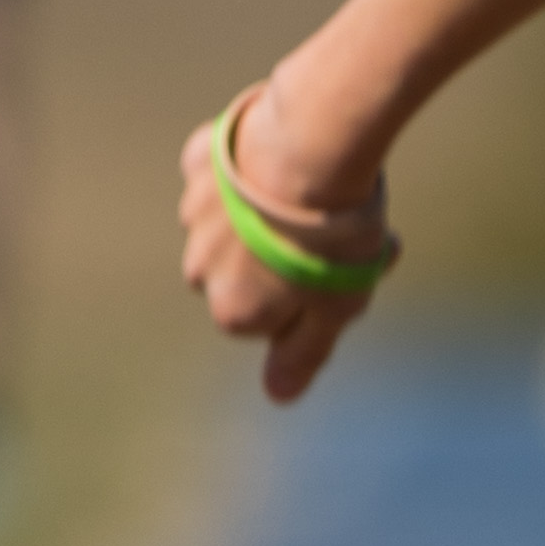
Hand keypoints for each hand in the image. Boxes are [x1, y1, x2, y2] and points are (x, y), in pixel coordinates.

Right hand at [176, 89, 387, 406]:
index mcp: (233, 311)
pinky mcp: (199, 162)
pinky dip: (252, 165)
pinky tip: (286, 153)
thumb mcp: (334, 309)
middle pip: (250, 270)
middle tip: (345, 227)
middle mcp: (200, 268)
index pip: (273, 318)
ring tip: (325, 185)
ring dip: (273, 209)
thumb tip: (278, 397)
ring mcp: (194, 213)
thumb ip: (303, 355)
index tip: (350, 269)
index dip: (315, 293)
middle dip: (288, 252)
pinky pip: (223, 171)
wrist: (310, 148)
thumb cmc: (330, 238)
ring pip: (236, 219)